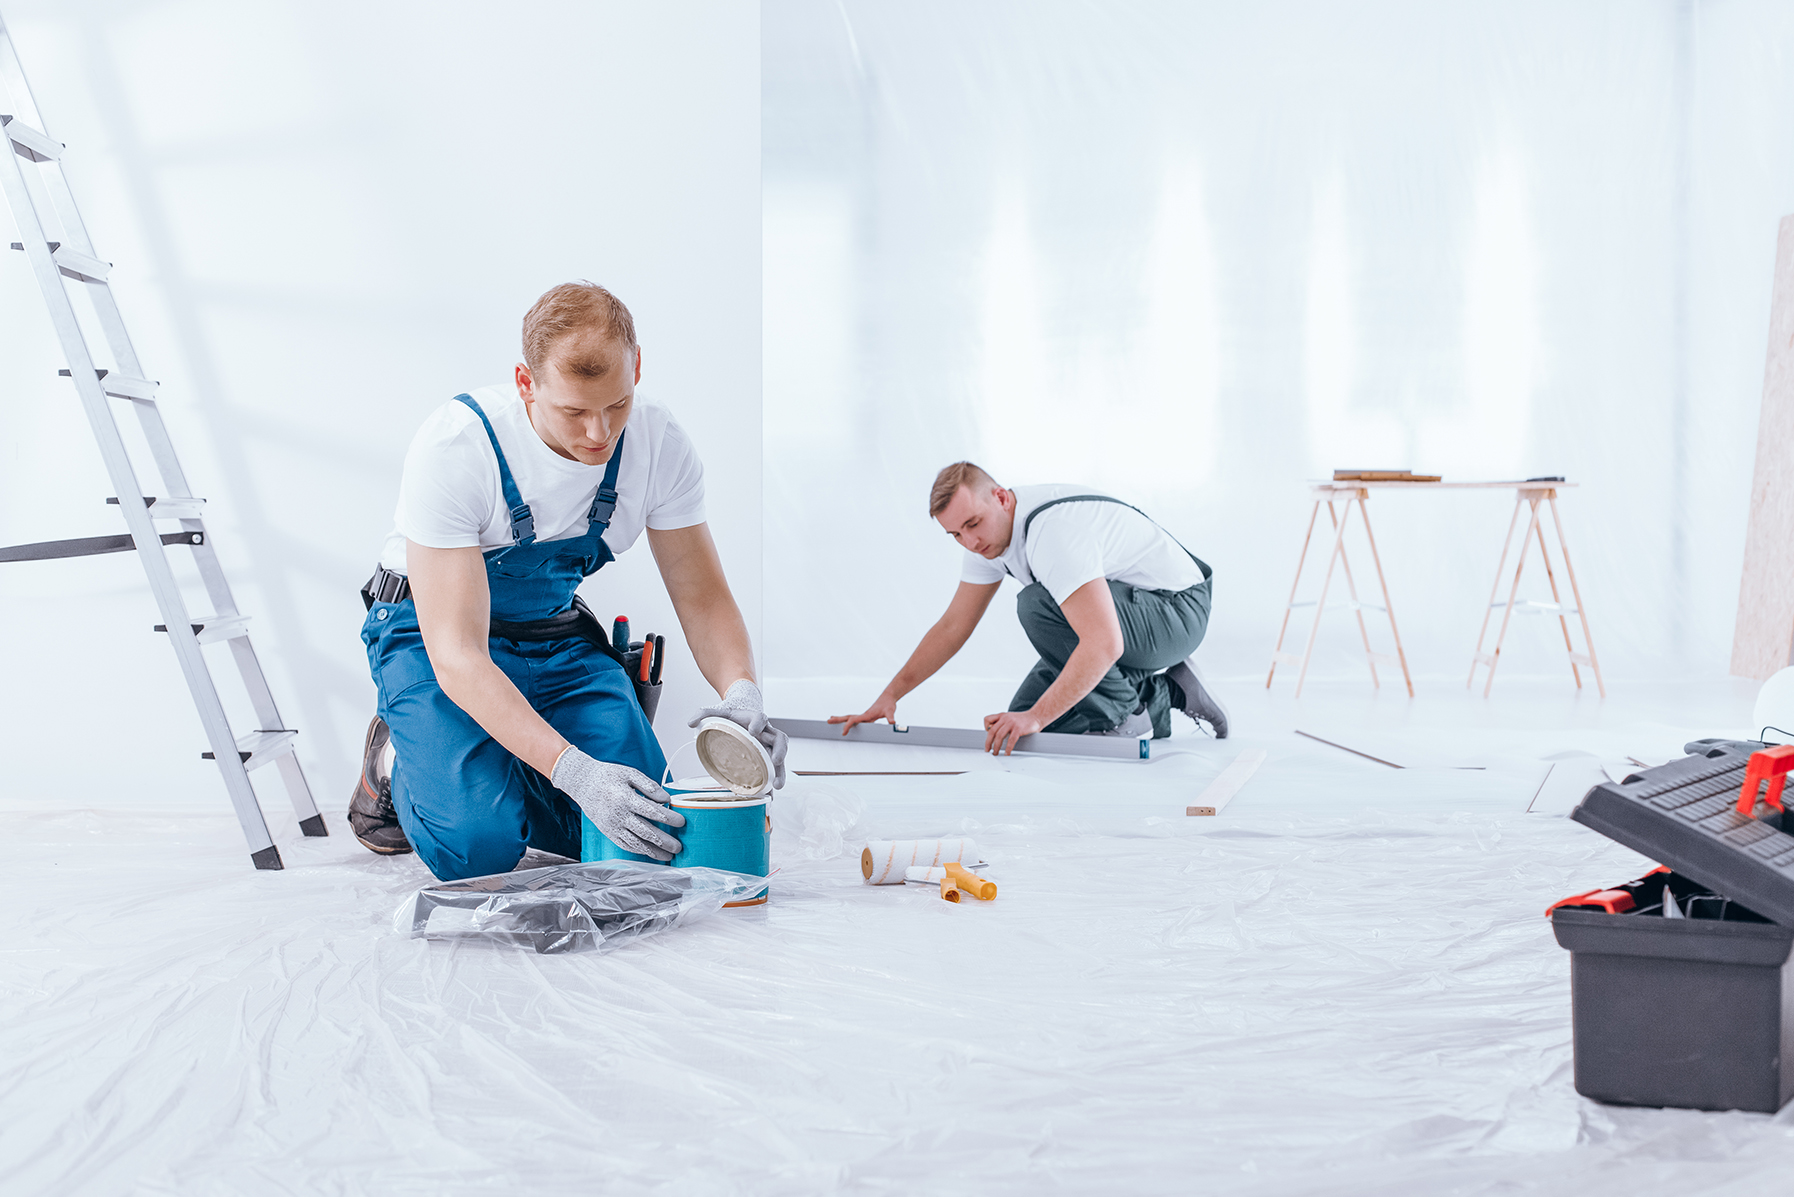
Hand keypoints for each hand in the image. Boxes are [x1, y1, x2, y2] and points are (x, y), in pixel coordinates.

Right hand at [551, 746, 684, 860]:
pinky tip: (649, 853)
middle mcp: (619, 815)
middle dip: (664, 841)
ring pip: (636, 843)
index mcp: (626, 798)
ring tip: (668, 856)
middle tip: (679, 847)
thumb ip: (649, 786)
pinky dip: (638, 851)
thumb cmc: (606, 776)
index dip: (669, 818)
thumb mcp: (629, 773)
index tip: (681, 822)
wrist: (581, 783)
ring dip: (653, 851)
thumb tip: (666, 798)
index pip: (653, 812)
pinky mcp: (607, 832)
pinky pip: (624, 845)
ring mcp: (612, 826)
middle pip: (646, 832)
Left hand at [688, 678, 787, 789]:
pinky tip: (770, 794)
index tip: (753, 731)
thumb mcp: (716, 712)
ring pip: (780, 756)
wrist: (739, 715)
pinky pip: (773, 768)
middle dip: (780, 750)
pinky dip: (773, 780)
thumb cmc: (730, 716)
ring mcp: (768, 745)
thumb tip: (690, 723)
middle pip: (780, 739)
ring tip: (777, 785)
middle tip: (776, 761)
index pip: (761, 718)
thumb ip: (703, 713)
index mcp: (754, 718)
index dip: (759, 723)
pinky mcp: (766, 756)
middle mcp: (766, 732)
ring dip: (780, 771)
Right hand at [828, 693, 897, 735]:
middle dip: (838, 720)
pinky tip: (846, 722)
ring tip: (831, 720)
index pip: (854, 720)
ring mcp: (864, 716)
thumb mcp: (890, 711)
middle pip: (848, 717)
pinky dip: (847, 720)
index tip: (843, 732)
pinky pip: (854, 719)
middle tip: (828, 721)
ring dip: (840, 719)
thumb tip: (892, 723)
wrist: (888, 698)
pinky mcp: (866, 717)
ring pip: (849, 717)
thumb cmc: (888, 704)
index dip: (848, 726)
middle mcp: (863, 715)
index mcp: (866, 715)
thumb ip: (891, 717)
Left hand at [983, 710, 1043, 754]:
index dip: (985, 728)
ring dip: (996, 747)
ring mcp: (1012, 723)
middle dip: (988, 742)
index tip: (988, 736)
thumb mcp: (1010, 717)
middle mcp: (1005, 718)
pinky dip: (1008, 748)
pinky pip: (1010, 740)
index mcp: (1002, 715)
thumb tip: (994, 733)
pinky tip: (1007, 753)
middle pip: (992, 731)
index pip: (987, 719)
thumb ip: (1002, 723)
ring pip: (999, 736)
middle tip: (987, 750)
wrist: (1037, 716)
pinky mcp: (1018, 729)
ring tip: (996, 753)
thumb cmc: (1024, 719)